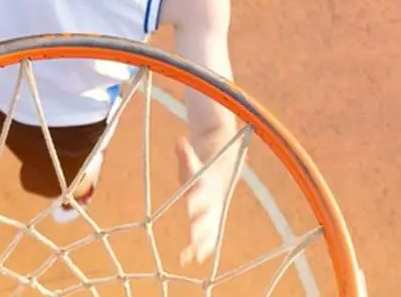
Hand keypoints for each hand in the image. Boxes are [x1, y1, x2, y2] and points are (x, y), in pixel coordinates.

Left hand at [175, 136, 225, 265]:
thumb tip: (179, 141)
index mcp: (206, 185)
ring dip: (203, 242)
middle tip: (192, 235)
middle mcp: (211, 201)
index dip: (197, 199)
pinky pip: (209, 237)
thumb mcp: (192, 159)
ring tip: (196, 256)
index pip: (201, 192)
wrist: (220, 171)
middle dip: (200, 225)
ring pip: (210, 230)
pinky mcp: (210, 221)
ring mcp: (212, 212)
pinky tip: (194, 259)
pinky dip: (203, 248)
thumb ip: (186, 153)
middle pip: (206, 214)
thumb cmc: (200, 167)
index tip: (190, 207)